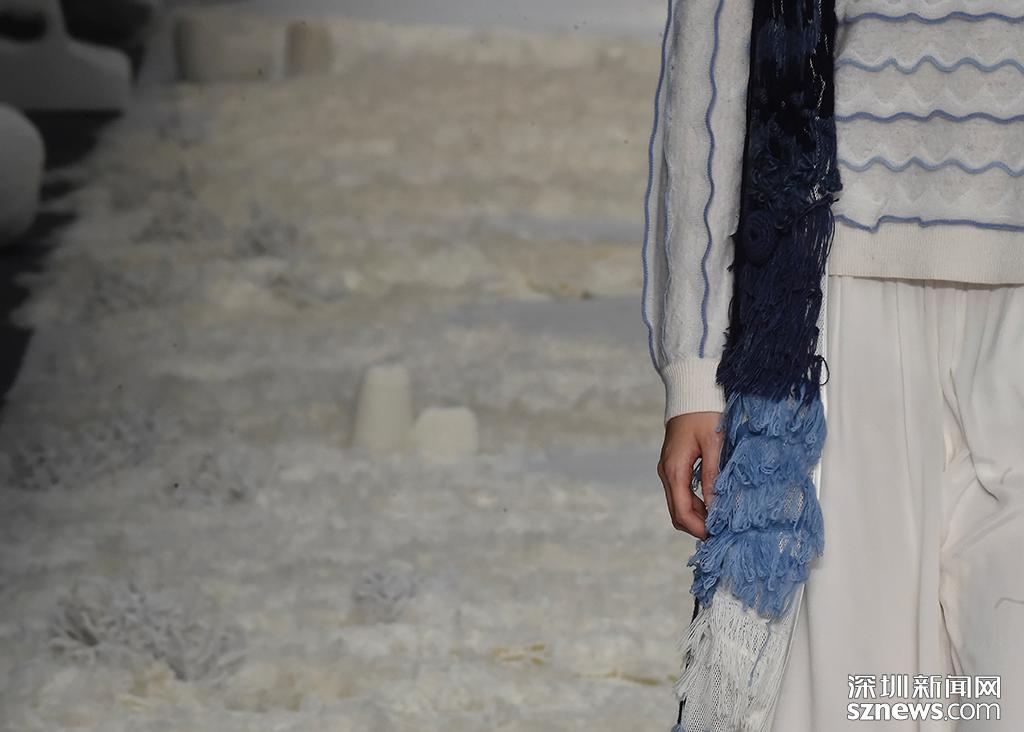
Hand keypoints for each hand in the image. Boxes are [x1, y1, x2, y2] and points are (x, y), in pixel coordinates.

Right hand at [657, 411, 723, 539]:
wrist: (689, 393)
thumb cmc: (704, 414)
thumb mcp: (714, 444)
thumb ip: (713, 476)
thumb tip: (717, 508)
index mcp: (675, 471)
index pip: (683, 512)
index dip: (700, 529)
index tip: (719, 537)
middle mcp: (667, 473)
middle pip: (678, 513)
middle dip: (698, 527)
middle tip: (722, 533)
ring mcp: (668, 470)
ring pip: (678, 505)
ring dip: (697, 517)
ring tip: (721, 521)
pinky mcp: (673, 466)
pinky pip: (681, 493)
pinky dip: (695, 505)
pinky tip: (713, 504)